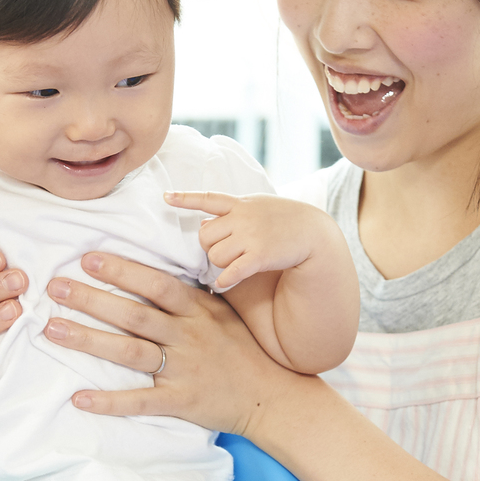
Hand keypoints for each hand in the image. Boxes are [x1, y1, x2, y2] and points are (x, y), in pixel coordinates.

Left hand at [40, 251, 307, 437]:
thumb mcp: (221, 314)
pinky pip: (140, 400)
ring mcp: (184, 368)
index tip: (88, 258)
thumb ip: (188, 296)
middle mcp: (188, 336)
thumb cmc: (243, 351)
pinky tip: (79, 398)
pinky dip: (109, 401)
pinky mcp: (181, 400)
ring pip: (129, 352)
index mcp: (197, 310)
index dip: (122, 271)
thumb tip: (150, 273)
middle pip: (134, 314)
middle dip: (92, 299)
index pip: (155, 284)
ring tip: (53, 329)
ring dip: (89, 340)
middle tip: (55, 287)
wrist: (272, 396)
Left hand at [167, 191, 325, 291]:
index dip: (185, 198)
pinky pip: (230, 272)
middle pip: (204, 236)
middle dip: (209, 246)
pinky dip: (224, 280)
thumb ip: (232, 211)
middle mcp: (242, 217)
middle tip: (225, 250)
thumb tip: (204, 222)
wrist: (313, 232)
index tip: (166, 197)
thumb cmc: (284, 219)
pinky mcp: (259, 256)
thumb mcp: (258, 206)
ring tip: (235, 262)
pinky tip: (224, 284)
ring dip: (220, 264)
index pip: (207, 198)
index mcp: (240, 203)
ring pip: (215, 255)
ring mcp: (250, 236)